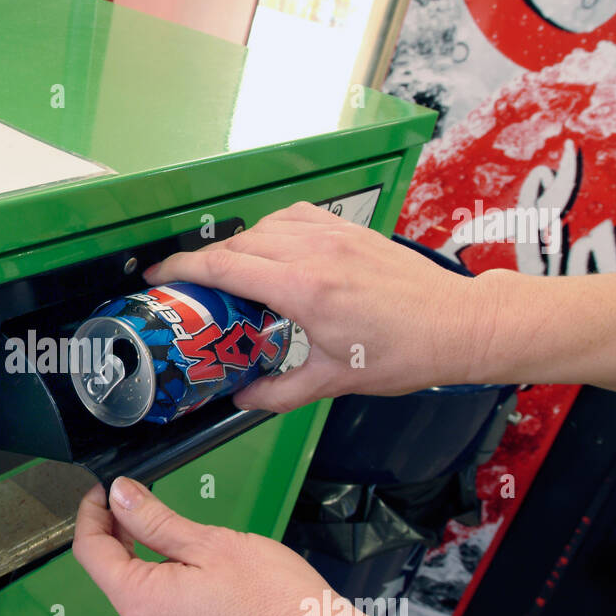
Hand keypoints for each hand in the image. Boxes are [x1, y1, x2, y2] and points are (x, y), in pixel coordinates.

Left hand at [72, 477, 389, 615]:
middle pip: (116, 576)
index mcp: (141, 602)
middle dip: (123, 537)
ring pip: (146, 598)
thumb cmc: (276, 601)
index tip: (105, 492)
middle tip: (143, 503)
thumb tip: (120, 497)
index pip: (90, 552)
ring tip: (185, 539)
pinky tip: (206, 577)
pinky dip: (175, 591)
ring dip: (152, 565)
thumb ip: (156, 520)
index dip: (92, 515)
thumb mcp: (211, 543)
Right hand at [143, 202, 498, 411]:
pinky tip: (270, 250)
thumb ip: (278, 391)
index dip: (182, 268)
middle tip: (188, 286)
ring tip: (230, 274)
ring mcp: (333, 234)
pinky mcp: (349, 229)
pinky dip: (270, 229)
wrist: (457, 324)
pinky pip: (294, 216)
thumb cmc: (403, 354)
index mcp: (304, 290)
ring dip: (238, 245)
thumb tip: (242, 398)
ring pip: (262, 226)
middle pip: (236, 243)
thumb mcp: (333, 380)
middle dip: (204, 261)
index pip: (224, 265)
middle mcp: (314, 252)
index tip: (158, 277)